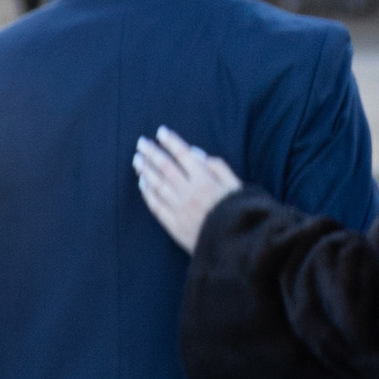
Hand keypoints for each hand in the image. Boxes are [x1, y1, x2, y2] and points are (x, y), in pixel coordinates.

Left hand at [133, 126, 241, 253]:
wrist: (236, 247)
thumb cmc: (240, 213)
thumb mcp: (236, 186)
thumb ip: (218, 168)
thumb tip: (197, 155)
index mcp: (205, 180)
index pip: (183, 155)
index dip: (171, 142)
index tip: (161, 131)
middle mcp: (189, 192)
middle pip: (165, 168)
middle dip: (152, 153)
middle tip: (141, 143)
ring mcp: (179, 209)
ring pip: (157, 185)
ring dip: (145, 170)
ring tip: (137, 159)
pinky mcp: (174, 225)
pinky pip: (156, 206)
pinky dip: (148, 193)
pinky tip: (143, 183)